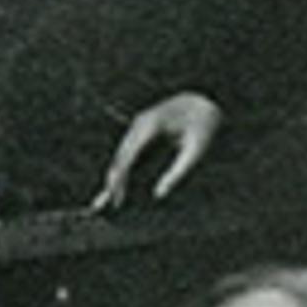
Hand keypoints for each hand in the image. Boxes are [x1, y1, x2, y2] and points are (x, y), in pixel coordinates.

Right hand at [94, 91, 222, 208]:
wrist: (203, 101)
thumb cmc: (203, 127)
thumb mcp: (196, 150)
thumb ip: (178, 172)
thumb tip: (158, 195)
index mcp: (153, 123)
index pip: (129, 152)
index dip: (120, 174)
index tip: (114, 193)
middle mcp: (141, 123)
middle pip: (121, 156)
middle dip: (114, 180)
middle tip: (109, 205)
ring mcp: (138, 126)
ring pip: (121, 156)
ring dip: (114, 178)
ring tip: (103, 202)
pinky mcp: (141, 133)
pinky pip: (128, 154)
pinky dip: (121, 171)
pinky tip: (111, 187)